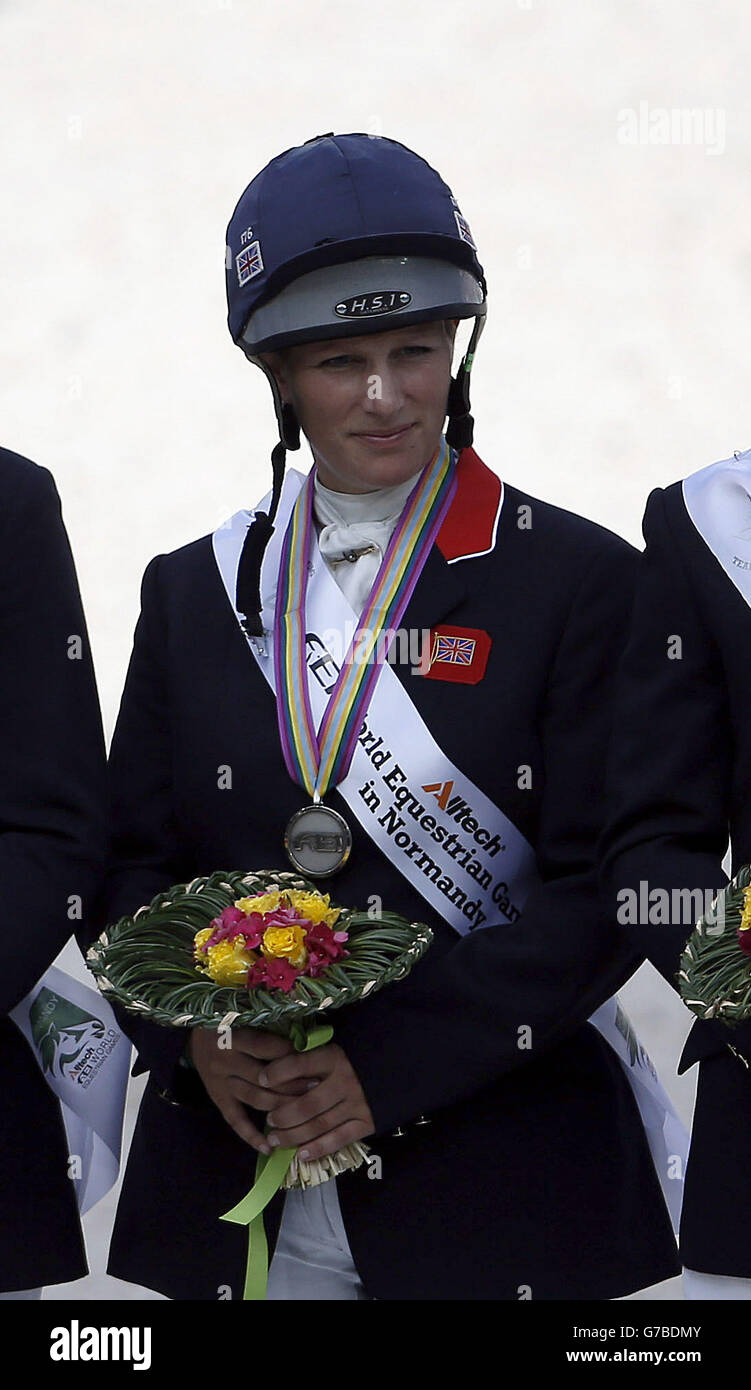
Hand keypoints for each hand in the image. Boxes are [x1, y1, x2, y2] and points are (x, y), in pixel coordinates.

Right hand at [187, 1027, 314, 1151]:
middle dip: (293, 1084)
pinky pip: (235, 1121)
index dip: (291, 1056)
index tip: (314, 1060)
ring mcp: (220, 1082)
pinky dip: (252, 1136)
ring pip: (255, 1099)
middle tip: (318, 1087)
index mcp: (233, 1036)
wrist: (196, 1034)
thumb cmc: (230, 1024)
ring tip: (305, 1112)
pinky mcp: (217, 1098)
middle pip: (264, 1078)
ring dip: (281, 1107)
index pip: (267, 1048)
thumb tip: (305, 1044)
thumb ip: (269, 1030)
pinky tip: (269, 1148)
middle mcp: (225, 1061)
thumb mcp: (244, 1018)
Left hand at [258, 1042, 374, 1161]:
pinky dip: (318, 1148)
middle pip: (307, 1104)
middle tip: (269, 1120)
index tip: (261, 1079)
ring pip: (319, 1125)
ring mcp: (357, 1104)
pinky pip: (338, 1139)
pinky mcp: (367, 1122)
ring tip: (275, 1139)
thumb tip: (276, 1069)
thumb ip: (312, 1059)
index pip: (301, 1064)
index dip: (278, 1072)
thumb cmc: (358, 1057)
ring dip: (293, 1135)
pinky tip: (301, 1154)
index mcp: (335, 1057)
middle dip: (283, 1115)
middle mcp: (345, 1081)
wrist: (398, 1067)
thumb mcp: (336, 1047)